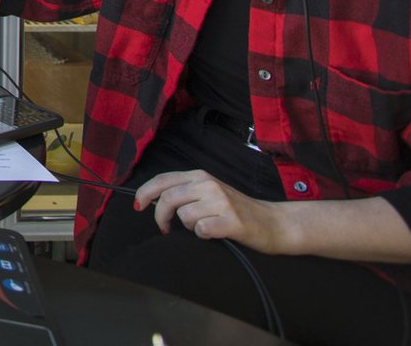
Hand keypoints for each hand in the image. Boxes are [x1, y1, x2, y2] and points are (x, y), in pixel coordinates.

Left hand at [131, 169, 288, 252]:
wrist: (272, 222)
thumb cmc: (236, 210)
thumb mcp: (209, 192)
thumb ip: (185, 192)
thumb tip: (153, 199)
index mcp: (200, 176)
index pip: (163, 179)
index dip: (145, 192)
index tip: (138, 205)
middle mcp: (209, 185)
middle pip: (168, 198)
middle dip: (160, 216)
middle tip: (164, 227)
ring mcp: (221, 202)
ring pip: (184, 216)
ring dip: (188, 226)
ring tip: (203, 226)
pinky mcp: (231, 221)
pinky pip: (201, 229)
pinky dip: (203, 235)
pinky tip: (214, 233)